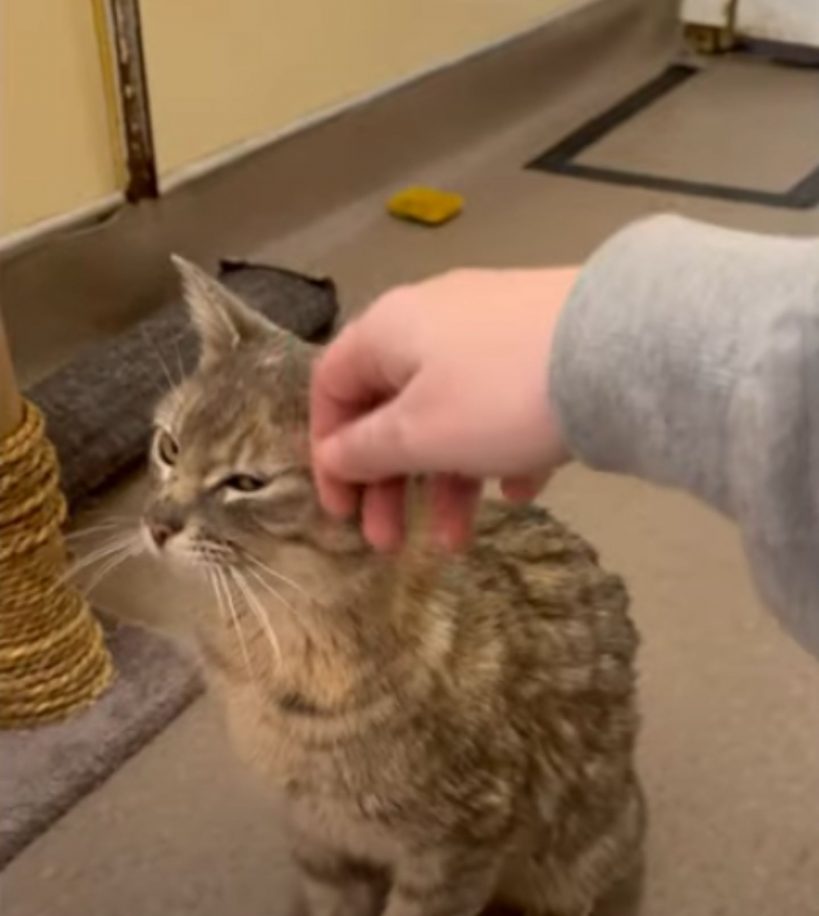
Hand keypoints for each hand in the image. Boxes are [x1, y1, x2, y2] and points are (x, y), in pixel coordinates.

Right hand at [310, 267, 576, 549]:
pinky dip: (497, 453)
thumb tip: (333, 455)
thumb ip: (365, 449)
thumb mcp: (419, 434)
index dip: (326, 453)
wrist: (623, 349)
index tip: (342, 513)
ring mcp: (492, 332)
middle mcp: (433, 321)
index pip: (331, 387)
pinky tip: (520, 490)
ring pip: (449, 416)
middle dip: (387, 485)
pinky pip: (502, 408)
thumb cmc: (498, 397)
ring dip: (443, 484)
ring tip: (459, 543)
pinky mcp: (542, 349)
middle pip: (390, 410)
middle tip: (389, 545)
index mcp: (388, 331)